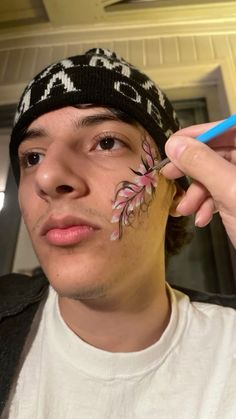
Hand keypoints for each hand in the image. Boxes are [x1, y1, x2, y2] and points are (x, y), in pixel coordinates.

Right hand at [161, 122, 235, 247]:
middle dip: (194, 168)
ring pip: (219, 176)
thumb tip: (175, 143)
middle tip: (169, 173)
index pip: (230, 128)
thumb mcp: (231, 191)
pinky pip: (224, 193)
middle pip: (222, 152)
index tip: (174, 142)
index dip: (201, 132)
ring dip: (198, 192)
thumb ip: (203, 164)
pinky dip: (209, 204)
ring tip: (184, 209)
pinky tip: (201, 218)